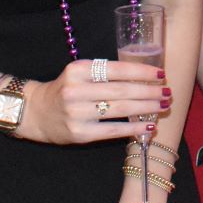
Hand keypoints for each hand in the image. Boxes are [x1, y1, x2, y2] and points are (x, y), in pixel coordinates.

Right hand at [21, 59, 167, 145]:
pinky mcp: (79, 133)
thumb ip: (104, 74)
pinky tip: (148, 125)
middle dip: (149, 91)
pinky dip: (133, 128)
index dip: (141, 71)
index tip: (161, 73)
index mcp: (78, 70)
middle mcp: (76, 90)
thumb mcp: (79, 74)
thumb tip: (144, 77)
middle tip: (167, 92)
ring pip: (120, 109)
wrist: (35, 112)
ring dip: (146, 108)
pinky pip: (113, 130)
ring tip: (162, 106)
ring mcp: (77, 113)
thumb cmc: (65, 90)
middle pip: (122, 90)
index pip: (117, 69)